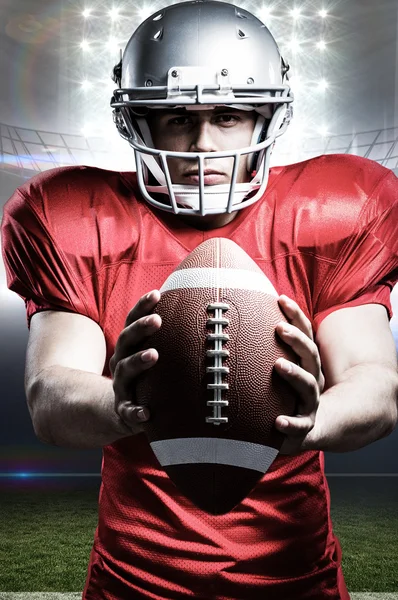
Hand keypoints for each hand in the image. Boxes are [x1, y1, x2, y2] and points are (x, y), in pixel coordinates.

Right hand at [110, 290, 160, 433]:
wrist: (122, 410)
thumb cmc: (147, 376)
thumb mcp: (152, 354)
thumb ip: (169, 337)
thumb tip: (203, 310)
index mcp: (129, 346)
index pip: (132, 321)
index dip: (142, 306)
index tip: (156, 293)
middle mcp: (121, 361)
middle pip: (126, 340)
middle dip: (140, 328)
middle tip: (157, 320)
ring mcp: (121, 385)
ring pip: (124, 371)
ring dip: (137, 361)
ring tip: (153, 354)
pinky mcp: (124, 409)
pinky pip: (127, 411)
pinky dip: (136, 412)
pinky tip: (146, 413)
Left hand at [274, 295, 324, 453]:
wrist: (309, 429)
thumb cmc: (287, 392)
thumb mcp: (282, 367)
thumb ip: (265, 347)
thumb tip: (235, 318)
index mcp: (307, 362)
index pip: (305, 334)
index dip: (296, 315)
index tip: (281, 299)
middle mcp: (312, 378)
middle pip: (310, 355)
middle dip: (296, 340)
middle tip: (278, 328)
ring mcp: (310, 402)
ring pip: (308, 386)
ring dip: (295, 374)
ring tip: (279, 365)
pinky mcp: (305, 426)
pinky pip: (300, 426)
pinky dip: (290, 424)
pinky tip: (277, 422)